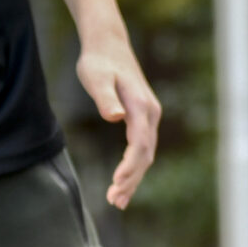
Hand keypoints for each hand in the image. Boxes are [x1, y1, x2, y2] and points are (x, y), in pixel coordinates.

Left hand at [77, 36, 162, 207]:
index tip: (116, 183)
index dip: (130, 166)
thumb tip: (115, 117)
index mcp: (141, 106)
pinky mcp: (143, 118)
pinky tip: (122, 182)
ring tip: (117, 200)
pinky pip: (142, 148)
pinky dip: (134, 168)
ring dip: (133, 178)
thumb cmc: (99, 61)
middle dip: (131, 180)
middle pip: (146, 154)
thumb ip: (105, 97)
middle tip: (114, 201)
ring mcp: (149, 117)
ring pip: (146, 154)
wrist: (109, 45)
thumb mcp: (97, 76)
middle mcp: (150, 113)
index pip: (140, 143)